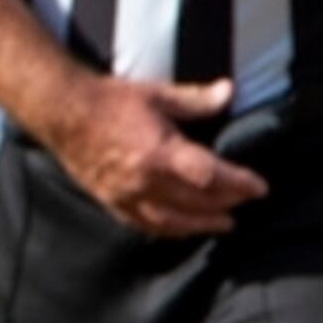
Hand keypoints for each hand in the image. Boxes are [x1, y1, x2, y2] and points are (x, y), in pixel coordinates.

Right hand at [40, 73, 269, 236]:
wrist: (63, 113)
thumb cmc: (110, 100)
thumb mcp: (157, 94)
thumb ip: (196, 100)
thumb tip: (230, 92)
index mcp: (160, 152)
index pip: (210, 175)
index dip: (238, 183)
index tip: (260, 187)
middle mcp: (145, 180)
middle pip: (197, 201)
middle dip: (226, 202)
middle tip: (247, 201)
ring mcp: (127, 195)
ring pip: (173, 221)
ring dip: (202, 224)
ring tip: (224, 223)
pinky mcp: (112, 201)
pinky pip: (145, 224)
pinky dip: (169, 230)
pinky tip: (182, 229)